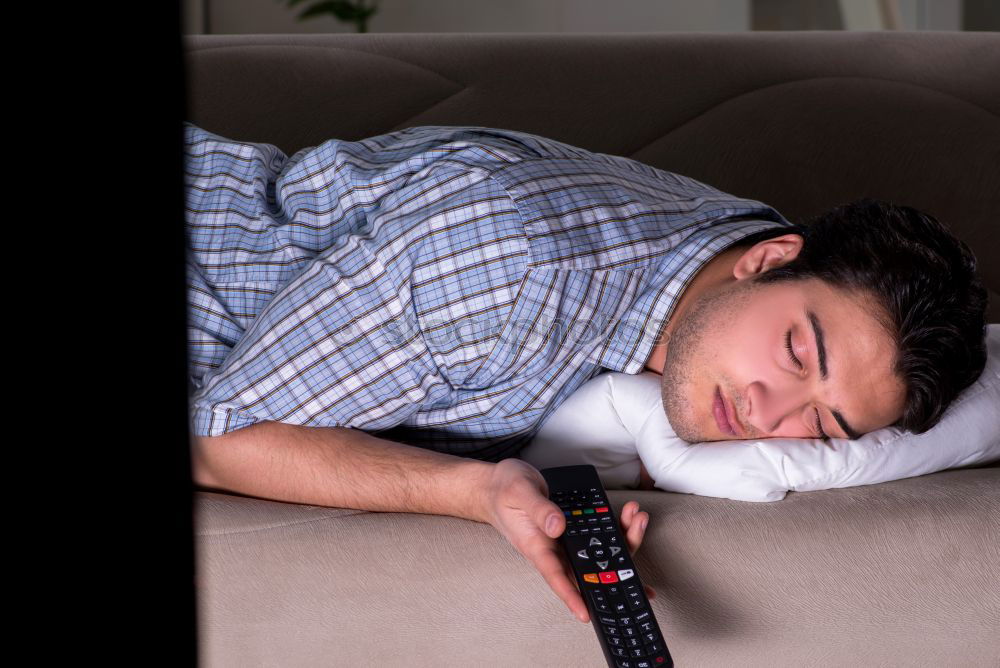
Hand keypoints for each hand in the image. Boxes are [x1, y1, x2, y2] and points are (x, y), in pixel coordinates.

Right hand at [479, 458, 653, 623]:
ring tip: (636, 516)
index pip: (556, 576)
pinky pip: (596, 533)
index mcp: (537, 546)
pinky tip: (627, 513)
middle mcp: (553, 547)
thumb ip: (539, 509)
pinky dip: (615, 524)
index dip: (572, 596)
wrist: (497, 484)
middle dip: (617, 557)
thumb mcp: (519, 493)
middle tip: (636, 534)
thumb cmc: (504, 490)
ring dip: (622, 536)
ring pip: (598, 550)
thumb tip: (558, 526)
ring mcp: (564, 539)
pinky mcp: (570, 528)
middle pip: (588, 566)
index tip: (586, 614)